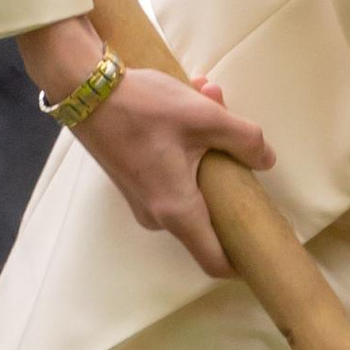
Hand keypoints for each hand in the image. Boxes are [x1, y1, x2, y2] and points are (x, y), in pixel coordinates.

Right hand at [19, 14, 273, 282]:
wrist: (83, 88)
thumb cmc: (144, 106)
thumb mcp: (205, 116)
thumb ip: (245, 140)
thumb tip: (266, 160)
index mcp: (177, 211)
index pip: (215, 260)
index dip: (241, 258)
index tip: (261, 243)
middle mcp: (157, 216)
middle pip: (209, 212)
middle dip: (229, 172)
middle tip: (232, 127)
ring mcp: (142, 200)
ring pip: (192, 184)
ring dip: (207, 146)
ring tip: (210, 98)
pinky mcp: (133, 181)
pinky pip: (172, 173)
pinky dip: (186, 144)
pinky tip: (189, 100)